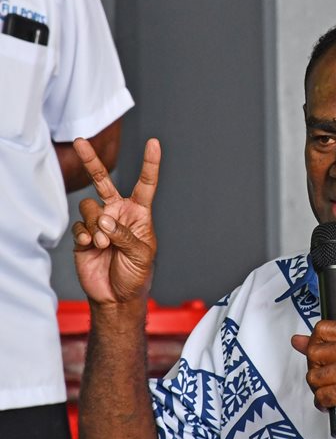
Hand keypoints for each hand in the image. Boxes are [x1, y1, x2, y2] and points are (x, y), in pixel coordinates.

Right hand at [71, 137, 159, 304]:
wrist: (116, 296)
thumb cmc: (136, 274)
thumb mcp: (139, 253)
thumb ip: (123, 234)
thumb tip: (103, 220)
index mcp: (139, 213)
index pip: (145, 184)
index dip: (149, 164)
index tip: (154, 143)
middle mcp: (118, 213)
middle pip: (103, 181)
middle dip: (91, 161)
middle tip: (80, 142)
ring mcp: (99, 222)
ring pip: (89, 207)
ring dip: (95, 225)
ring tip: (102, 243)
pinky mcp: (83, 234)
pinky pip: (79, 226)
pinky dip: (85, 235)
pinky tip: (90, 246)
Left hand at [291, 321, 335, 432]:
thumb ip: (329, 344)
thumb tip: (297, 340)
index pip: (322, 328)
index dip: (315, 343)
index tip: (321, 356)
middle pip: (313, 352)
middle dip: (315, 368)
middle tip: (328, 377)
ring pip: (313, 376)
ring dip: (319, 388)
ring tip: (333, 390)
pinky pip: (320, 396)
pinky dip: (323, 403)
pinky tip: (334, 402)